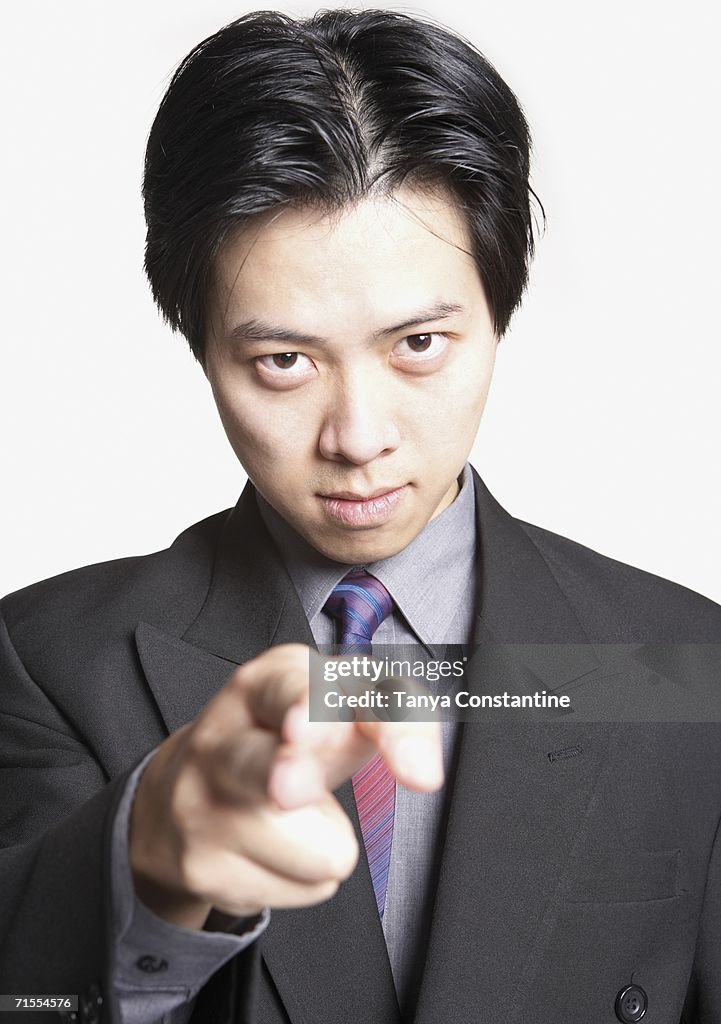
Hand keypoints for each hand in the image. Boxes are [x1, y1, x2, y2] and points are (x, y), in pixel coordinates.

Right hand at [129, 643, 442, 928]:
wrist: (183, 792)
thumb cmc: (284, 739)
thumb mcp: (343, 707)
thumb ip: (395, 718)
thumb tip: (422, 771)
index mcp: (260, 685)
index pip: (291, 690)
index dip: (308, 707)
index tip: (302, 727)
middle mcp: (220, 739)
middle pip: (262, 768)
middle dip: (286, 774)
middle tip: (287, 789)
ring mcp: (201, 806)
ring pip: (319, 852)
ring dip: (328, 839)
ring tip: (296, 815)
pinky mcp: (204, 870)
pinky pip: (307, 888)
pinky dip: (306, 872)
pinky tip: (275, 845)